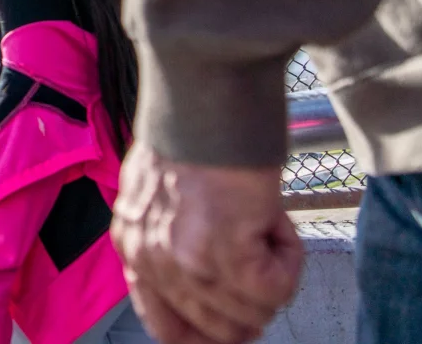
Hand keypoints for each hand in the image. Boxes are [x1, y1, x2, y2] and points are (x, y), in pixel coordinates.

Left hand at [111, 141, 302, 343]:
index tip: (235, 318)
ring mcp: (188, 262)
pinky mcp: (228, 253)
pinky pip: (279, 288)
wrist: (202, 100)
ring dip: (274, 271)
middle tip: (264, 257)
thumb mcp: (156, 197)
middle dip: (253, 301)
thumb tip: (206, 281)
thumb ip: (167, 243)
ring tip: (261, 220)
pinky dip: (290, 257)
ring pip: (255, 312)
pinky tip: (272, 217)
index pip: (167, 328)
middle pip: (219, 330)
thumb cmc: (189, 134)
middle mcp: (153, 262)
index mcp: (132, 246)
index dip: (207, 333)